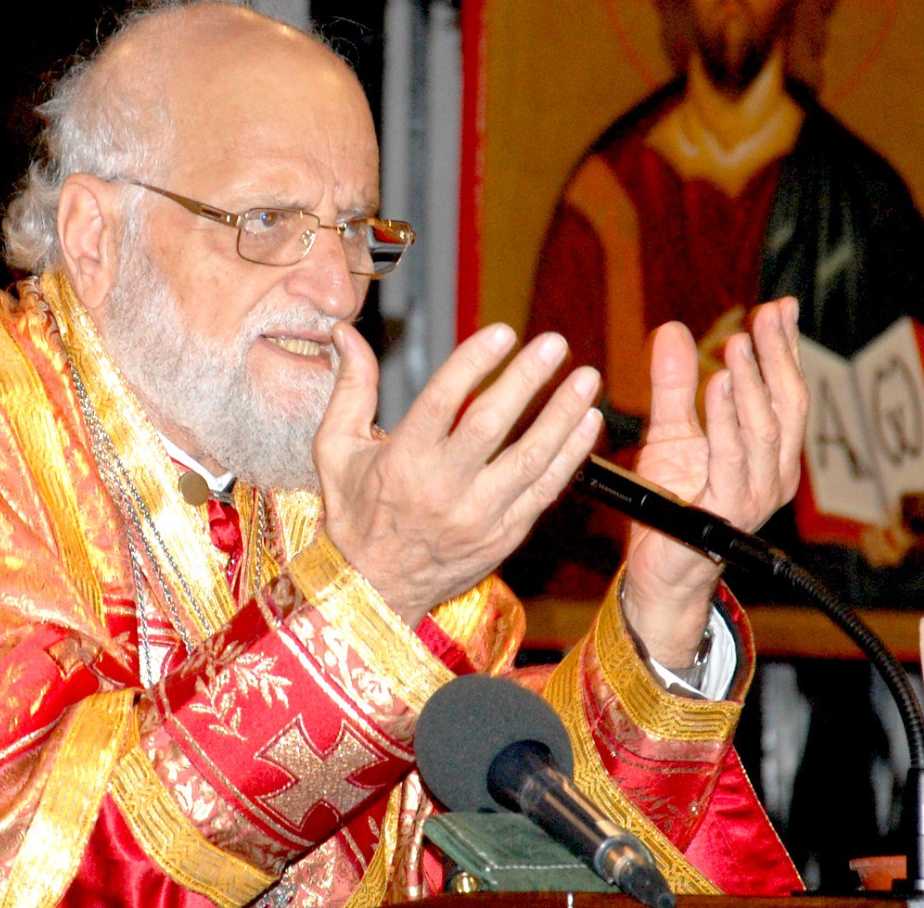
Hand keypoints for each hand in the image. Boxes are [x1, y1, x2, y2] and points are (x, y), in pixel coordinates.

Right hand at [316, 322, 604, 626]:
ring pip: (529, 459)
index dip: (473, 364)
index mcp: (401, 461)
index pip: (441, 402)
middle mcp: (441, 489)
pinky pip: (544, 490)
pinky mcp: (504, 535)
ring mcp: (478, 516)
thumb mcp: (335, 449)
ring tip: (586, 378)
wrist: (373, 590)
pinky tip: (588, 422)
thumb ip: (350, 388)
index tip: (502, 332)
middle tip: (554, 343)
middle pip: (491, 426)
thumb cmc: (354, 512)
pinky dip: (570, 455)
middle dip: (526, 380)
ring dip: (561, 415)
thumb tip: (346, 333)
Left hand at [622, 297, 806, 666]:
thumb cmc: (670, 505)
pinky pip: (734, 459)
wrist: (657, 571)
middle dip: (779, 356)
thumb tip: (673, 330)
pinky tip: (718, 385)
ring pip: (766, 430)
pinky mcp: (727, 511)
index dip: (785, 348)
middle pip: (788, 404)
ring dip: (751, 383)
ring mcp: (755, 494)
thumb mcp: (669, 432)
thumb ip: (674, 385)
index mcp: (768, 453)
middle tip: (766, 315)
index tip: (779, 306)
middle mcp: (772, 473)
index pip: (785, 391)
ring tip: (738, 344)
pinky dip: (728, 420)